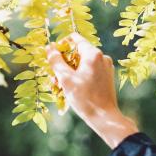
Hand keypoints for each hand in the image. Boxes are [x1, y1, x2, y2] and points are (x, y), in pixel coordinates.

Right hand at [46, 33, 138, 148]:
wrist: (104, 117)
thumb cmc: (84, 98)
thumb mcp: (65, 79)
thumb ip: (56, 61)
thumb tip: (49, 47)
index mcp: (93, 54)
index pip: (74, 38)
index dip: (61, 45)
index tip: (53, 57)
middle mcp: (102, 57)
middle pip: (77, 52)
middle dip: (64, 63)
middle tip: (54, 76)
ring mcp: (106, 67)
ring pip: (82, 63)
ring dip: (69, 72)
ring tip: (60, 86)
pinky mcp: (107, 77)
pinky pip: (89, 71)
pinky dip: (79, 76)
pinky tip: (71, 89)